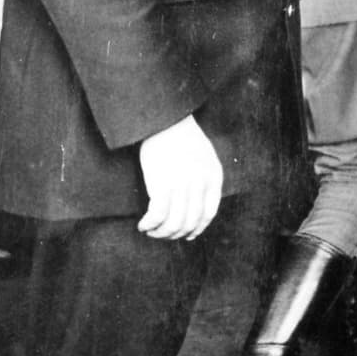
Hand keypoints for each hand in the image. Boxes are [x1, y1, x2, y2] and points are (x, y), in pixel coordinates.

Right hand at [136, 115, 221, 240]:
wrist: (165, 121)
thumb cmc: (181, 137)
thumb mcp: (204, 157)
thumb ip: (204, 179)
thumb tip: (194, 204)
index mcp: (213, 177)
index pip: (208, 214)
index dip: (196, 228)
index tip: (186, 235)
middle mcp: (200, 184)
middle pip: (190, 222)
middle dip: (175, 234)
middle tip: (162, 234)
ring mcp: (182, 185)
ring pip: (174, 223)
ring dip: (161, 233)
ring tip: (151, 231)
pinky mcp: (163, 185)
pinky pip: (158, 216)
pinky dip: (150, 225)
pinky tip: (143, 225)